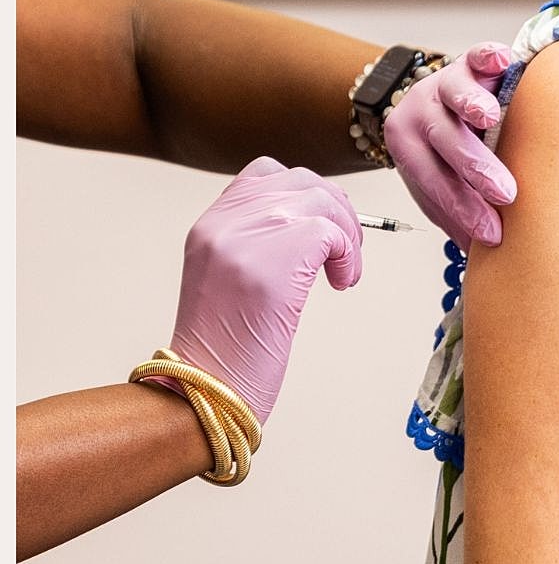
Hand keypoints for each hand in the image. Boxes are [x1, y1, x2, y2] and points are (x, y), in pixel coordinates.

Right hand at [161, 157, 362, 422]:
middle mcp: (225, 221)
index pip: (266, 173)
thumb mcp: (227, 279)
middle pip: (301, 180)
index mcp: (210, 225)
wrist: (204, 390)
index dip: (305, 195)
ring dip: (346, 233)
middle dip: (335, 209)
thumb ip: (256, 241)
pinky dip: (348, 255)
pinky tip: (342, 283)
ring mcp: (248, 235)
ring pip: (321, 200)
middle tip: (344, 250)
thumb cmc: (224, 350)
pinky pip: (332, 232)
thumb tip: (313, 223)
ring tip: (343, 270)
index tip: (320, 228)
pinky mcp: (277, 258)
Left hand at [385, 42, 517, 249]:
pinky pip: (478, 55)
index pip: (433, 181)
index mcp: (406, 145)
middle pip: (444, 140)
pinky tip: (504, 61)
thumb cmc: (443, 153)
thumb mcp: (440, 183)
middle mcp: (421, 111)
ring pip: (455, 94)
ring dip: (470, 106)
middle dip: (475, 169)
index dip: (462, 209)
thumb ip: (456, 213)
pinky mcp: (470, 61)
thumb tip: (483, 263)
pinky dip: (490, 57)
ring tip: (489, 119)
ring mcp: (445, 82)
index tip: (491, 234)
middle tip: (505, 194)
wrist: (437, 98)